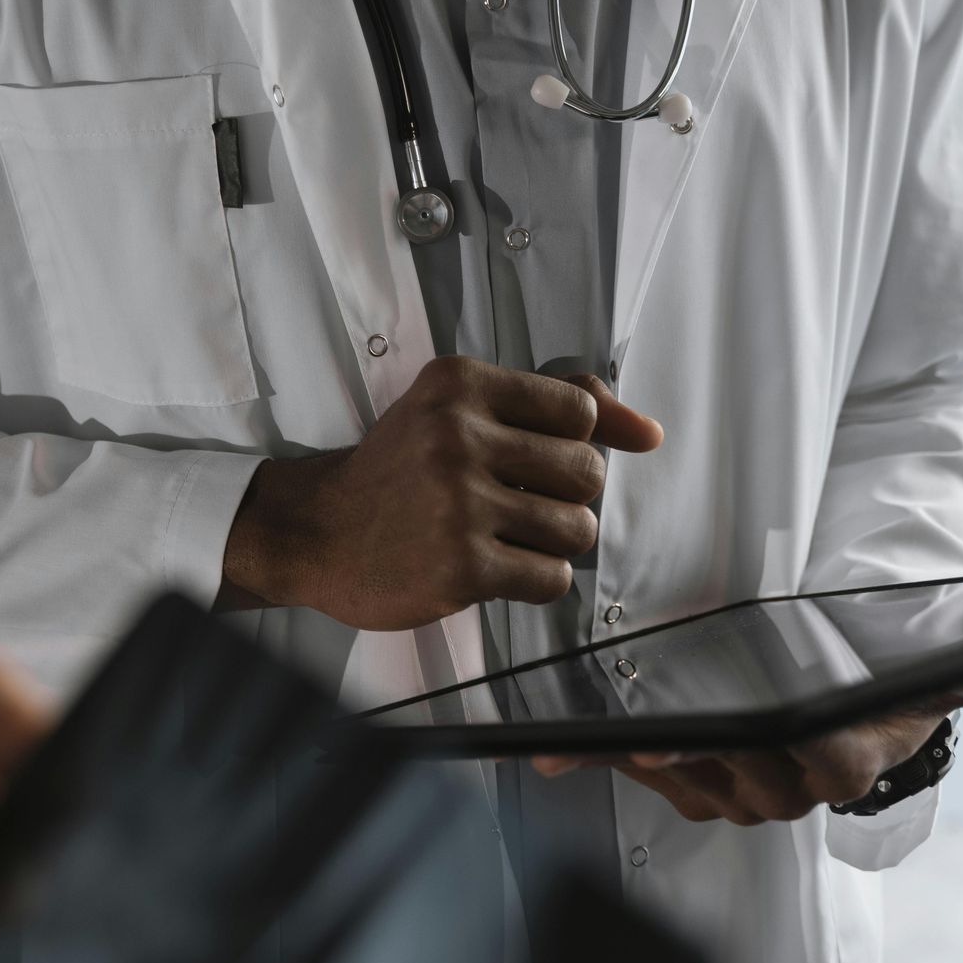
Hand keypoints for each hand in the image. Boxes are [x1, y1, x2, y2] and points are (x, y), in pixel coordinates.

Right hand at [224, 357, 664, 630]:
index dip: (574, 442)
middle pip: (587, 471)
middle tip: (523, 503)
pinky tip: (497, 565)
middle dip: (567, 496)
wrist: (316, 531)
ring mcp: (459, 502)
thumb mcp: (457, 411)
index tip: (543, 459)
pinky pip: (551, 577)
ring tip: (512, 536)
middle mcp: (458, 436)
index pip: (579, 409)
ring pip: (576, 528)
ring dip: (555, 542)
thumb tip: (647, 430)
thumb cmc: (395, 472)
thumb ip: (552, 406)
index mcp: (460, 384)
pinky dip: (536, 579)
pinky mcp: (462, 564)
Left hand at [531, 676, 962, 824]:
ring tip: (594, 736)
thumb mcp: (922, 668)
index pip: (815, 768)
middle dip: (688, 757)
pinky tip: (561, 754)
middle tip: (642, 734)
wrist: (860, 705)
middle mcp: (797, 788)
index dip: (766, 756)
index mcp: (850, 759)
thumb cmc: (879, 673)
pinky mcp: (699, 783)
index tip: (726, 734)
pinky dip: (603, 764)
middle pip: (737, 781)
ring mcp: (747, 793)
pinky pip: (651, 780)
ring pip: (687, 784)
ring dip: (638, 761)